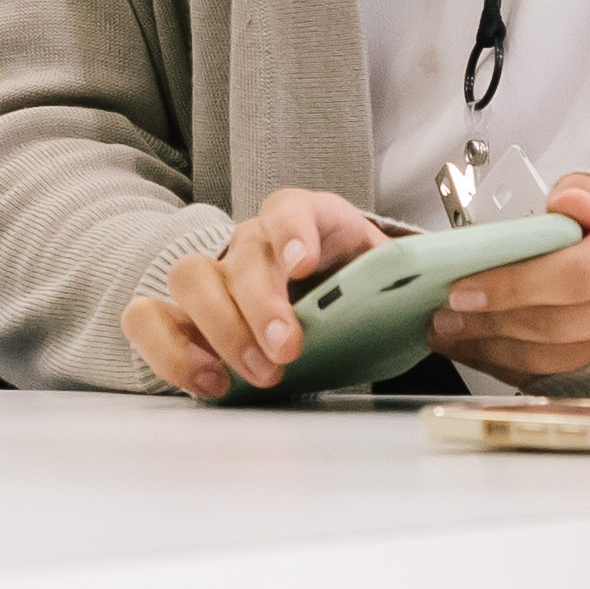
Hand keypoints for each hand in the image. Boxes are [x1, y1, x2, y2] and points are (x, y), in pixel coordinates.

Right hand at [126, 183, 390, 401]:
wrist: (333, 314)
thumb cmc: (359, 300)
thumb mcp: (388, 289)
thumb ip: (402, 290)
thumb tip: (440, 306)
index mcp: (311, 225)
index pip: (292, 208)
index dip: (293, 231)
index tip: (304, 264)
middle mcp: (256, 242)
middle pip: (240, 252)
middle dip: (259, 304)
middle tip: (287, 351)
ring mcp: (215, 276)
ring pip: (189, 277)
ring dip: (219, 328)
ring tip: (253, 376)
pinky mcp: (183, 316)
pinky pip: (149, 316)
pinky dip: (170, 349)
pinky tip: (208, 381)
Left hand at [424, 173, 589, 382]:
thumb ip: (585, 192)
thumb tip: (570, 202)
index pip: (580, 275)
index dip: (517, 286)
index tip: (464, 289)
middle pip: (567, 324)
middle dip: (496, 322)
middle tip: (445, 315)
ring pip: (564, 360)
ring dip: (498, 350)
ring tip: (451, 335)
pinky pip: (562, 378)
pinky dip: (514, 367)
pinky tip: (479, 351)